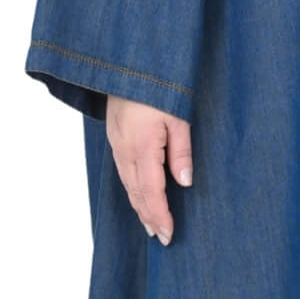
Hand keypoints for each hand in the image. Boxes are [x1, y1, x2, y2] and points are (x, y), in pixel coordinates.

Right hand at [106, 96, 193, 243]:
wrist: (126, 61)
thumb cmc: (157, 84)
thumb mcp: (178, 116)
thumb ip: (181, 152)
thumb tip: (185, 183)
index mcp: (142, 147)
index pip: (151, 192)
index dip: (159, 215)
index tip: (168, 234)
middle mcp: (124, 149)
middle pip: (136, 193)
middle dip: (149, 217)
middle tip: (162, 237)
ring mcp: (116, 143)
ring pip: (126, 183)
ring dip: (139, 205)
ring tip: (151, 223)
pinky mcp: (115, 136)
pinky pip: (122, 170)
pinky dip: (131, 188)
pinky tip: (139, 193)